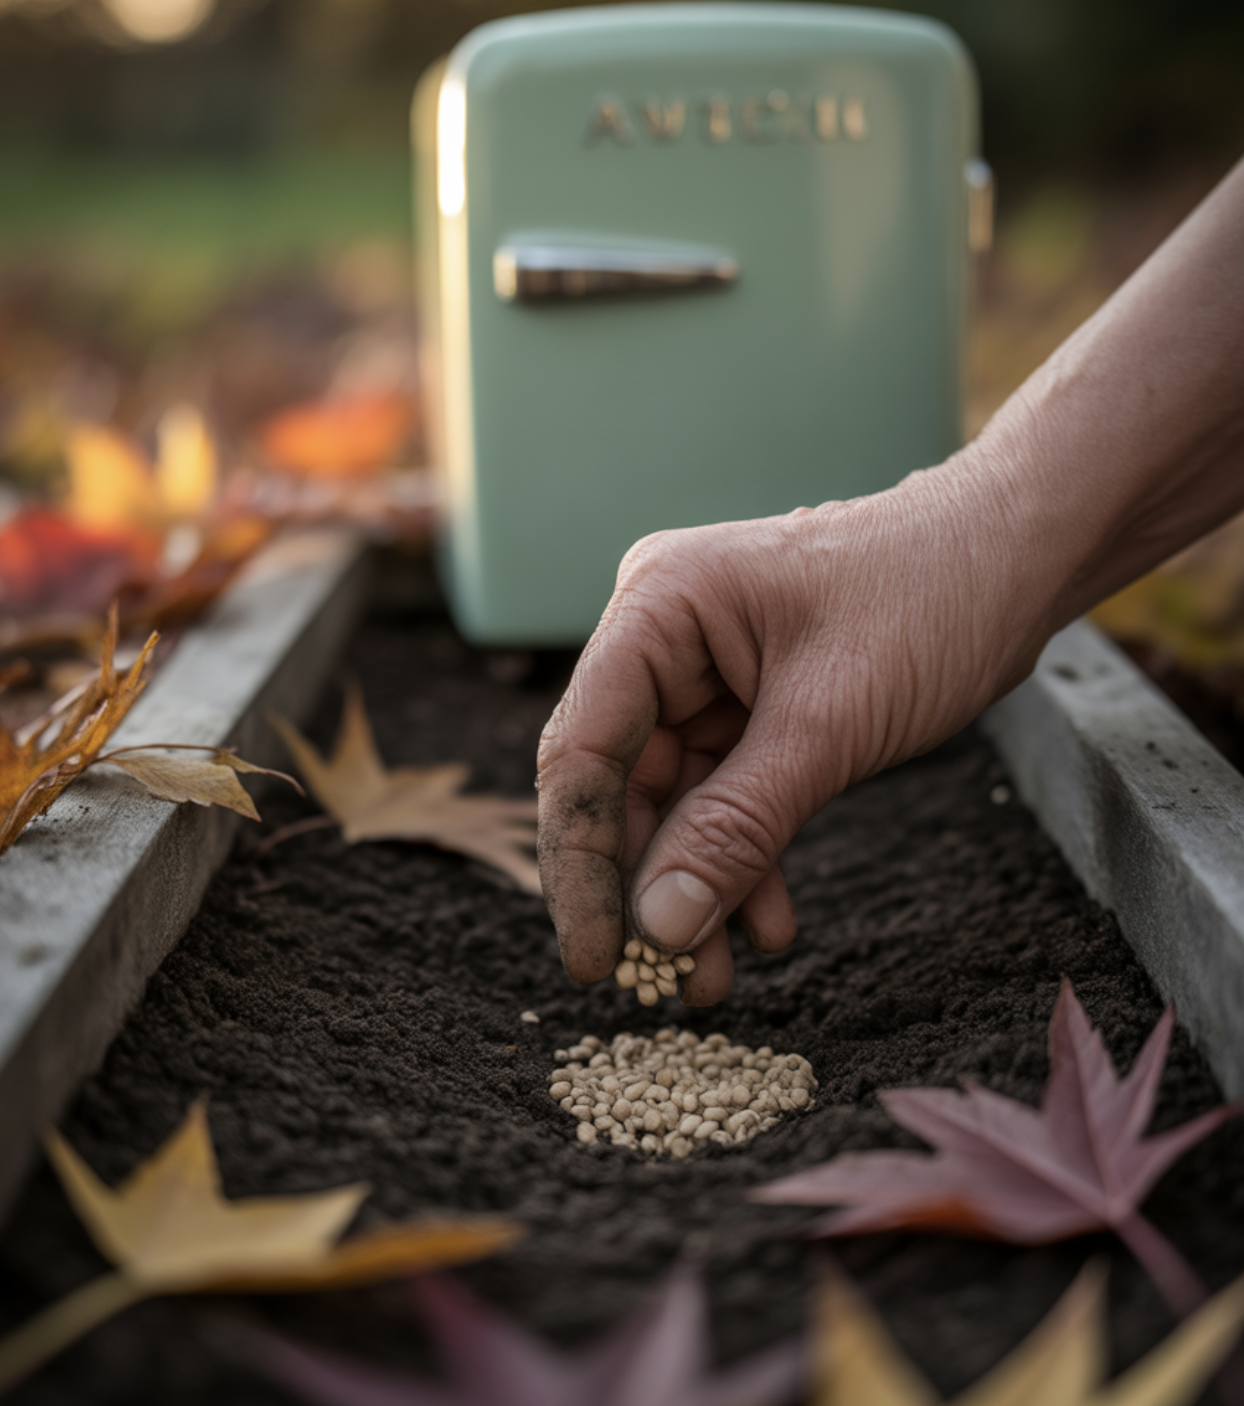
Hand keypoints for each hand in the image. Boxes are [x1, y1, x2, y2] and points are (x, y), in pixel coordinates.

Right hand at [536, 466, 1050, 1004]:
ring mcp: (707, 673)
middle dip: (649, 889)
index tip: (598, 961)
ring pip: (676, 803)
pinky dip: (745, 857)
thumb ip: (736, 827)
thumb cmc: (930, 598)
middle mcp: (664, 637)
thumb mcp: (828, 726)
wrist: (1018, 557)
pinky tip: (768, 922)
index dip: (580, 862)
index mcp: (659, 608)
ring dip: (698, 889)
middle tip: (666, 987)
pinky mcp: (752, 705)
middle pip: (623, 785)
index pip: (585, 749)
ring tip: (715, 981)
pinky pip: (728, 796)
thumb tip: (658, 929)